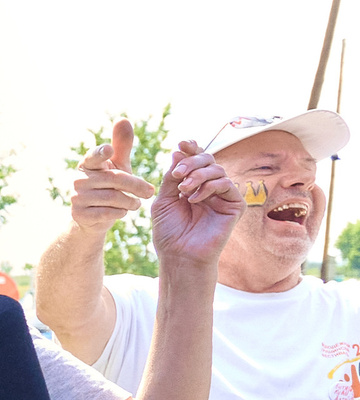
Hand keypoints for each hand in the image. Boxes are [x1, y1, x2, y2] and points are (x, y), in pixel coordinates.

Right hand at [68, 120, 153, 236]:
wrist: (92, 217)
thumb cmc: (108, 186)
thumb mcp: (117, 165)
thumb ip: (121, 144)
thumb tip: (123, 119)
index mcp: (87, 164)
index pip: (94, 156)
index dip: (101, 153)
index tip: (109, 149)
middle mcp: (79, 180)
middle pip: (113, 179)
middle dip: (135, 185)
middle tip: (150, 191)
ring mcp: (76, 198)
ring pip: (112, 197)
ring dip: (129, 201)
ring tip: (137, 203)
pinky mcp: (79, 215)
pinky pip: (107, 213)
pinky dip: (120, 213)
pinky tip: (123, 212)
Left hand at [150, 139, 243, 267]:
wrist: (178, 255)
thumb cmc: (169, 231)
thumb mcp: (163, 200)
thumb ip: (171, 177)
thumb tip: (178, 151)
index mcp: (193, 185)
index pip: (197, 161)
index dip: (192, 149)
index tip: (182, 143)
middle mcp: (210, 188)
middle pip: (209, 160)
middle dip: (192, 162)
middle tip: (178, 173)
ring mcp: (223, 196)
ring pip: (218, 170)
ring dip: (198, 175)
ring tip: (183, 189)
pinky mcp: (235, 206)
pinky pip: (227, 184)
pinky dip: (208, 187)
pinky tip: (194, 199)